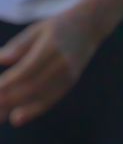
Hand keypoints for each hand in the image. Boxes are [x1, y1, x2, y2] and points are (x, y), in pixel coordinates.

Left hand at [0, 11, 98, 125]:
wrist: (91, 25)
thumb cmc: (57, 27)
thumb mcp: (36, 29)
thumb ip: (18, 46)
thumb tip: (0, 60)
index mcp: (51, 47)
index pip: (26, 70)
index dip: (7, 83)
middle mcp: (62, 62)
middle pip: (32, 86)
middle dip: (8, 100)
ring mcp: (69, 74)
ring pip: (41, 97)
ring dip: (18, 109)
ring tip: (1, 117)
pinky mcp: (70, 82)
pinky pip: (50, 99)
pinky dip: (33, 110)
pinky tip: (17, 118)